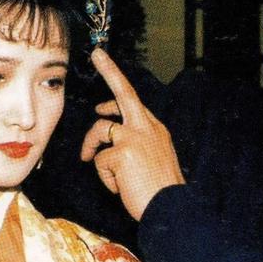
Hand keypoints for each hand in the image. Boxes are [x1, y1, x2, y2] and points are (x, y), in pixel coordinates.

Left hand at [82, 48, 185, 220]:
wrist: (171, 208)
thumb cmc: (160, 189)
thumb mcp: (153, 158)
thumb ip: (136, 142)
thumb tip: (108, 139)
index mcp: (154, 128)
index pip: (132, 98)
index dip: (116, 80)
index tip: (103, 61)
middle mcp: (146, 126)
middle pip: (123, 92)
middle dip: (110, 70)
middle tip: (97, 53)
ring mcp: (133, 137)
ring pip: (99, 130)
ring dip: (91, 148)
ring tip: (102, 169)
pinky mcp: (121, 152)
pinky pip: (98, 161)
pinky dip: (105, 177)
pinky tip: (119, 187)